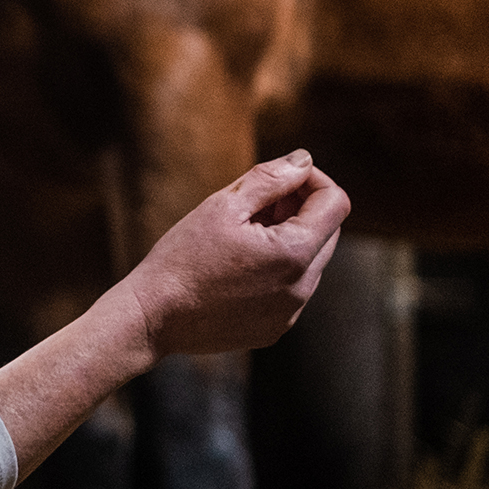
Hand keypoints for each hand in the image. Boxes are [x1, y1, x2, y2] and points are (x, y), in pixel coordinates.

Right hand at [116, 151, 348, 358]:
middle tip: (256, 202)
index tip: (282, 177)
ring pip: (309, 261)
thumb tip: (303, 160)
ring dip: (288, 238)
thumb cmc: (183, 258)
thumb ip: (271, 178)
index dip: (313, 180)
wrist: (152, 317)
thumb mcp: (224, 205)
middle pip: (327, 232)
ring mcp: (289, 313)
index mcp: (295, 253)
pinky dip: (276, 269)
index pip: (336, 203)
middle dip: (300, 208)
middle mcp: (302, 288)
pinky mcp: (274, 328)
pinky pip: (291, 289)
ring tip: (241, 233)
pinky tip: (236, 266)